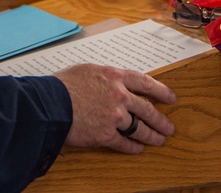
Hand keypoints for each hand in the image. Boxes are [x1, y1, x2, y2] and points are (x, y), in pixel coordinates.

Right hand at [54, 64, 176, 154]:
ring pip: (140, 128)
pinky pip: (124, 143)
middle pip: (147, 109)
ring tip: (158, 140)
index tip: (171, 98)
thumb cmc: (62, 85)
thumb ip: (105, 77)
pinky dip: (132, 147)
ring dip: (151, 136)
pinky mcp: (105, 135)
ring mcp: (114, 117)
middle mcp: (119, 96)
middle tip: (168, 126)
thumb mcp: (87, 71)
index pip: (145, 82)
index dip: (161, 91)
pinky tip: (138, 149)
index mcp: (115, 76)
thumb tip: (114, 83)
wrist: (49, 104)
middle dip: (160, 120)